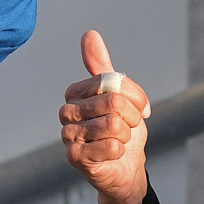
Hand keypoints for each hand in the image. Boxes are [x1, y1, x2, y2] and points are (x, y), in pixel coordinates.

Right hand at [60, 30, 152, 203]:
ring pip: (113, 126)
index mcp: (75, 93)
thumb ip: (104, 68)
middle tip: (128, 128)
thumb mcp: (120, 96)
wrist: (125, 169)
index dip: (133, 97)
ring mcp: (68, 135)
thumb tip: (89, 34)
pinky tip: (111, 155)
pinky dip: (119, 152)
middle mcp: (66, 112)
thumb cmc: (121, 132)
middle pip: (114, 103)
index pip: (112, 83)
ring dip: (126, 137)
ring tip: (118, 142)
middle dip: (132, 118)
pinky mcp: (74, 156)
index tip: (136, 108)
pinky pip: (110, 147)